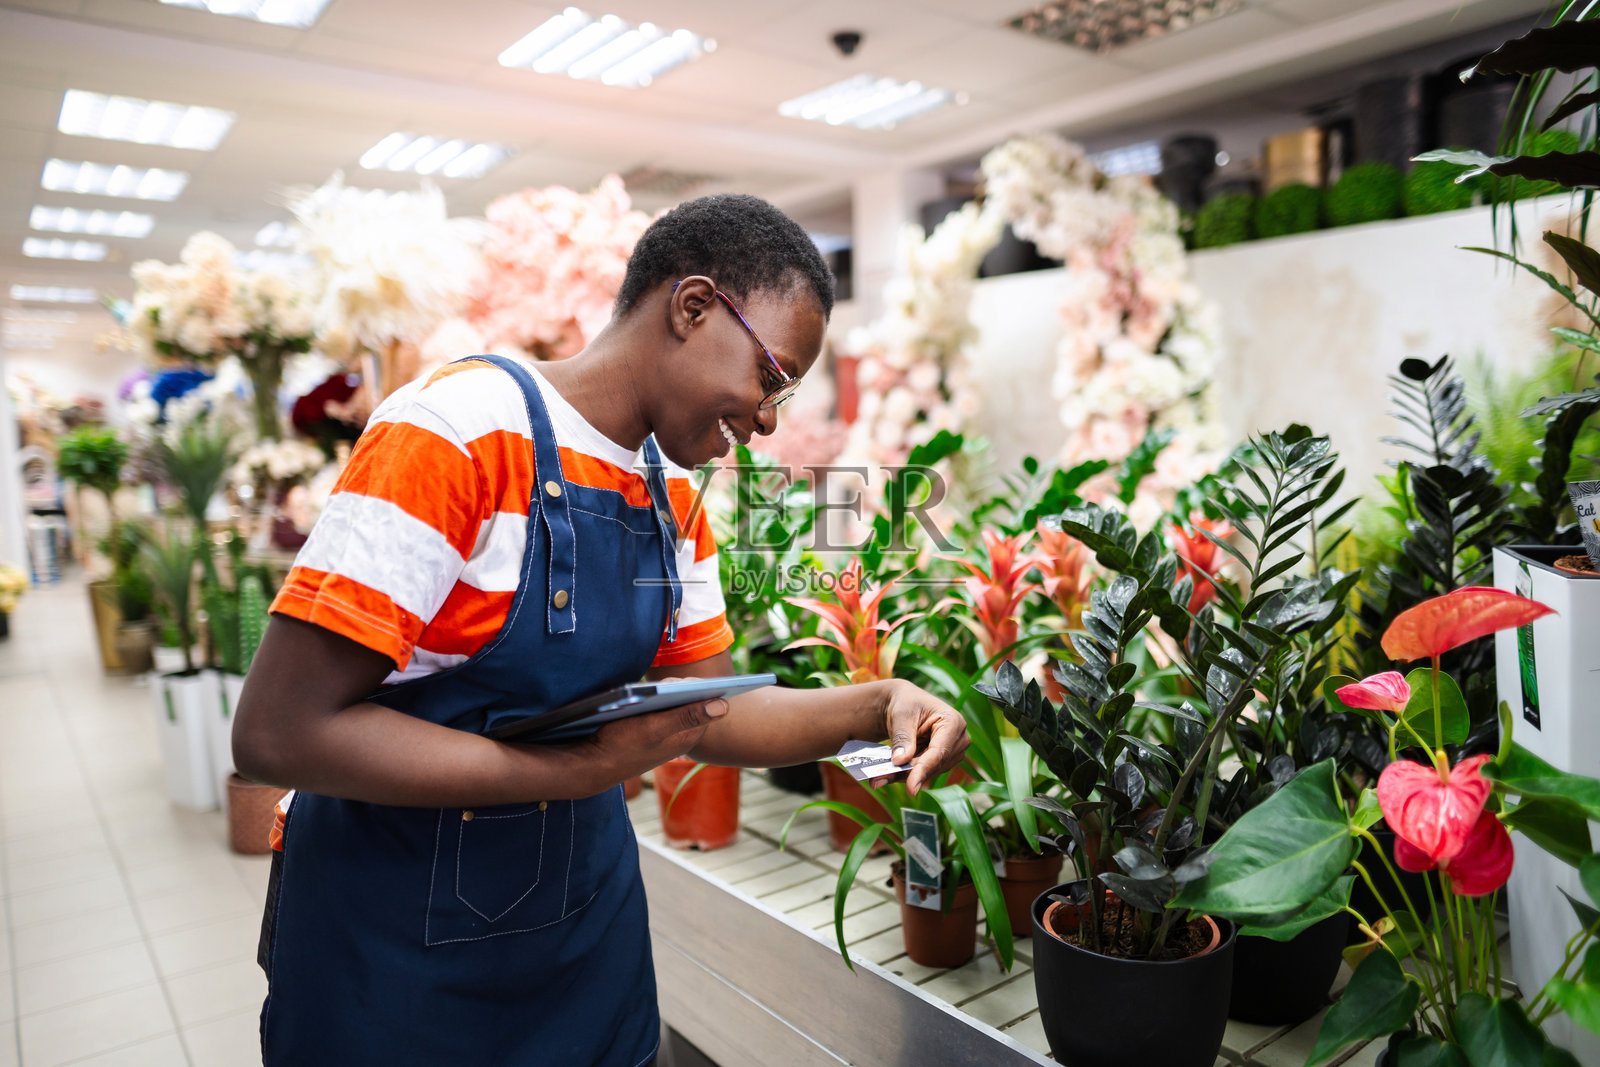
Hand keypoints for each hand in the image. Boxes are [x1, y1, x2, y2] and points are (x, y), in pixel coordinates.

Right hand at [575, 679, 729, 789]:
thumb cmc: (622, 745)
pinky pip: (663, 709)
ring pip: (676, 703)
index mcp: (690, 735)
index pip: (708, 701)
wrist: (593, 765)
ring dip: (664, 693)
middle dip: (678, 687)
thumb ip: (688, 716)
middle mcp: (683, 734)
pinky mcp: (654, 730)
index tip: (672, 683)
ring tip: (646, 694)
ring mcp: (669, 733)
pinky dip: (655, 700)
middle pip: (692, 699)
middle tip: (656, 689)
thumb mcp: (654, 728)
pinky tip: (640, 700)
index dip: (695, 686)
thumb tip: (724, 706)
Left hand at [874, 680, 968, 794]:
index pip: (939, 752)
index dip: (923, 770)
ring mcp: (952, 752)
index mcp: (953, 722)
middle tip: (879, 780)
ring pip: (928, 772)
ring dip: (904, 776)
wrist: (905, 704)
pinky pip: (923, 773)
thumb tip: (900, 761)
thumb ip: (903, 737)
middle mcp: (959, 740)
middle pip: (934, 766)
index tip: (911, 788)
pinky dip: (905, 775)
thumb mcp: (901, 716)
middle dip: (908, 774)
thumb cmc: (906, 703)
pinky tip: (886, 775)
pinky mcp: (942, 761)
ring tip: (878, 777)